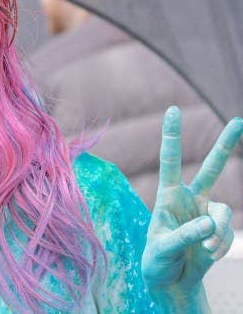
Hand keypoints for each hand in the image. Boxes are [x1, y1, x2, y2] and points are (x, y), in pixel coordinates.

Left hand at [142, 106, 242, 306]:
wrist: (172, 281)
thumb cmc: (157, 260)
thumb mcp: (162, 248)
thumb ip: (185, 235)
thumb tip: (210, 224)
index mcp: (167, 196)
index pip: (169, 161)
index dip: (172, 136)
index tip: (172, 110)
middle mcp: (189, 199)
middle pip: (211, 168)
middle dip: (226, 144)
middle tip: (239, 120)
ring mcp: (207, 213)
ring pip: (223, 214)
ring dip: (216, 235)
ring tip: (203, 251)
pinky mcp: (219, 230)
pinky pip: (226, 234)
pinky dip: (220, 247)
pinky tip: (207, 256)